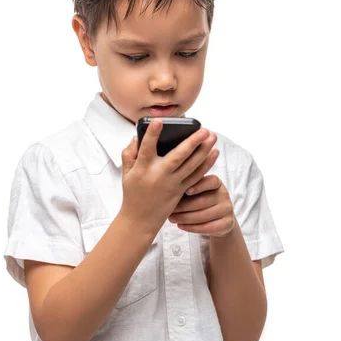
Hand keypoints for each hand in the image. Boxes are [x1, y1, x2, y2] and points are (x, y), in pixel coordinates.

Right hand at [120, 120, 218, 234]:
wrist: (141, 219)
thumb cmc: (133, 193)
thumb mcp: (126, 173)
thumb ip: (129, 154)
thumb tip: (137, 137)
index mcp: (142, 169)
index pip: (147, 149)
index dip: (152, 134)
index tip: (159, 121)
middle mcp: (159, 175)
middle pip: (178, 157)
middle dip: (192, 142)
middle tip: (203, 130)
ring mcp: (172, 184)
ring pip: (191, 166)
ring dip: (204, 151)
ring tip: (213, 137)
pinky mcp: (182, 190)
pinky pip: (196, 176)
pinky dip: (206, 165)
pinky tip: (214, 153)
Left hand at [168, 172, 235, 237]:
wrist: (217, 219)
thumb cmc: (200, 200)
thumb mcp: (196, 191)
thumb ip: (187, 187)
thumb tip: (167, 189)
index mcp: (217, 182)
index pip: (211, 181)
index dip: (199, 186)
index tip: (186, 191)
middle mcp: (224, 194)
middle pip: (203, 201)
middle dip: (184, 207)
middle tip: (170, 210)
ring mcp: (228, 209)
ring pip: (204, 215)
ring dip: (185, 218)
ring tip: (172, 219)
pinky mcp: (228, 223)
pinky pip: (208, 227)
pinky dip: (192, 228)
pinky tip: (181, 226)